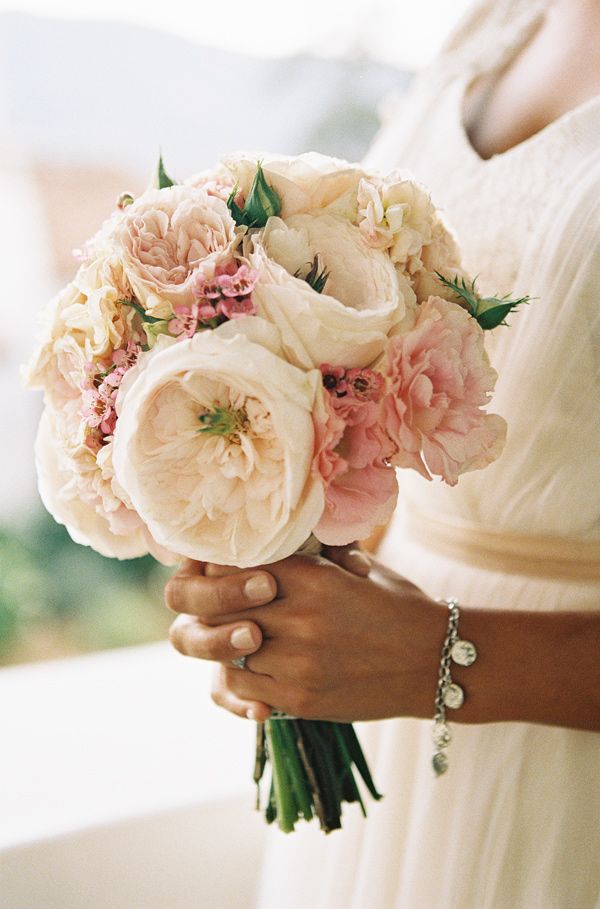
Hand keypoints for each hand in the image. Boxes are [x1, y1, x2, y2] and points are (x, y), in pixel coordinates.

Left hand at [166, 547, 446, 723]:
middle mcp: (300, 618)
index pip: (241, 565)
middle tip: (213, 602)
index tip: (221, 568)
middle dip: (216, 604)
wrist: (437, 662)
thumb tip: (278, 539)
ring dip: (225, 642)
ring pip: (228, 650)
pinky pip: (245, 687)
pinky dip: (240, 676)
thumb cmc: (399, 606)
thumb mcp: (360, 568)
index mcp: (314, 578)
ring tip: (232, 635)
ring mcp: (299, 663)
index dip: (224, 566)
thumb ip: (315, 556)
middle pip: (226, 607)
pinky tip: (252, 666)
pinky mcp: (301, 699)